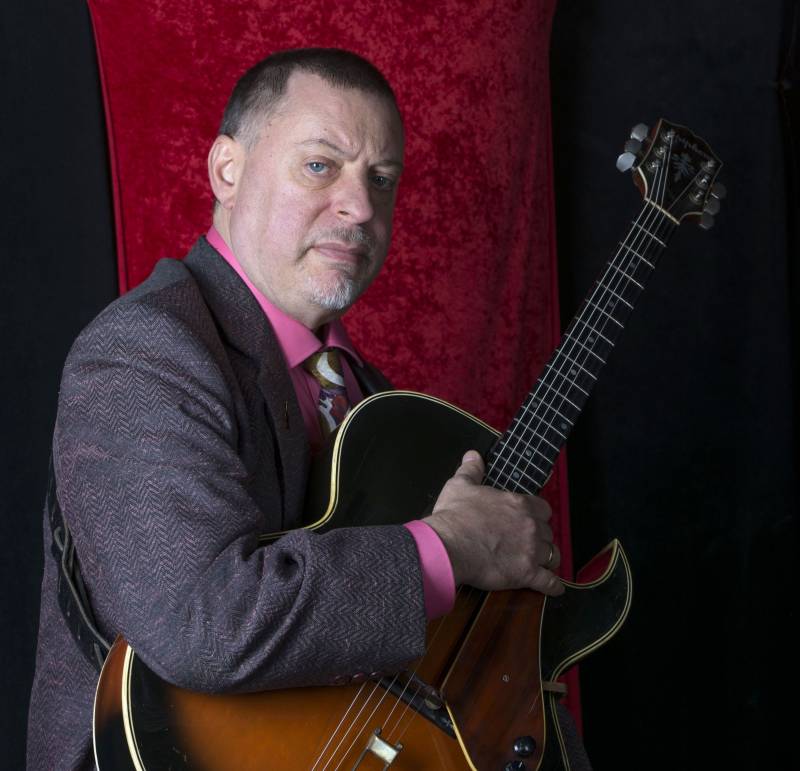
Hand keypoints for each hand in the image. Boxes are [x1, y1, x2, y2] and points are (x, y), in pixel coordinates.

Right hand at [422, 450, 563, 595]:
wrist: (447, 545)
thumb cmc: (454, 516)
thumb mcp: (460, 485)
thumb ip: (471, 469)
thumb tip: (473, 456)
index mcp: (518, 504)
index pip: (543, 508)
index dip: (538, 515)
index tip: (532, 520)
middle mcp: (530, 526)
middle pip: (548, 532)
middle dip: (541, 538)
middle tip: (531, 543)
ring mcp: (530, 551)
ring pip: (552, 555)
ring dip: (547, 559)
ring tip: (542, 563)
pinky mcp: (526, 574)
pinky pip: (549, 582)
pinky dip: (553, 586)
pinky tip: (555, 588)